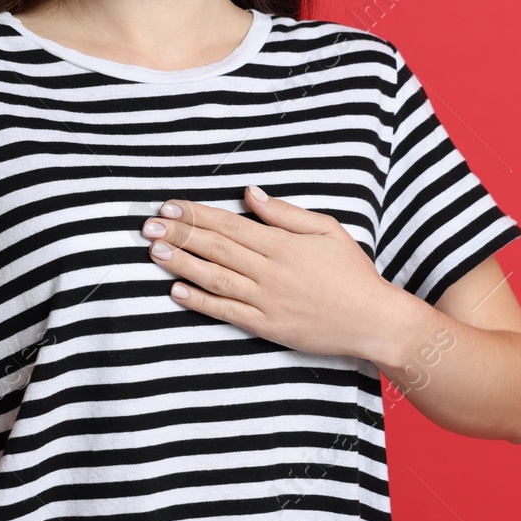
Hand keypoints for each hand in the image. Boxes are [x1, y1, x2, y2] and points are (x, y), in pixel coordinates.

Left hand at [144, 185, 411, 362]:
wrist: (372, 320)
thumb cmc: (352, 272)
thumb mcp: (327, 230)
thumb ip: (285, 213)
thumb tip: (251, 193)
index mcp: (282, 245)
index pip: (230, 225)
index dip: (197, 215)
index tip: (170, 207)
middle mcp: (270, 272)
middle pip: (216, 249)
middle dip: (180, 235)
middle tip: (148, 225)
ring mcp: (267, 301)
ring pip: (215, 279)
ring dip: (182, 264)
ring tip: (154, 252)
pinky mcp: (267, 326)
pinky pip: (227, 312)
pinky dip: (200, 302)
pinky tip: (176, 291)